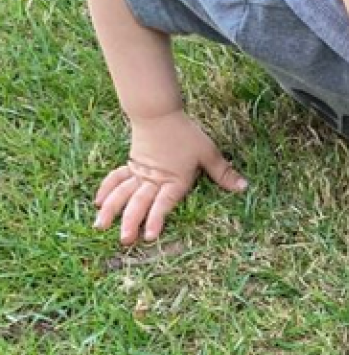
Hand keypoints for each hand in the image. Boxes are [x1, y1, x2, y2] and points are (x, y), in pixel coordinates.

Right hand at [93, 110, 246, 245]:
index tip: (149, 236)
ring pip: (123, 193)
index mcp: (174, 179)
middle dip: (131, 222)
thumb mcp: (209, 153)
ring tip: (100, 226)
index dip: (157, 219)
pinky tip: (98, 202)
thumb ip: (224, 173)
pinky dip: (106, 189)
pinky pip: (116, 179)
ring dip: (111, 210)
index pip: (164, 203)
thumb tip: (244, 187)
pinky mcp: (131, 165)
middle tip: (125, 240)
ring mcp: (140, 173)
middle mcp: (154, 180)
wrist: (159, 114)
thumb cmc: (186, 134)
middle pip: (140, 202)